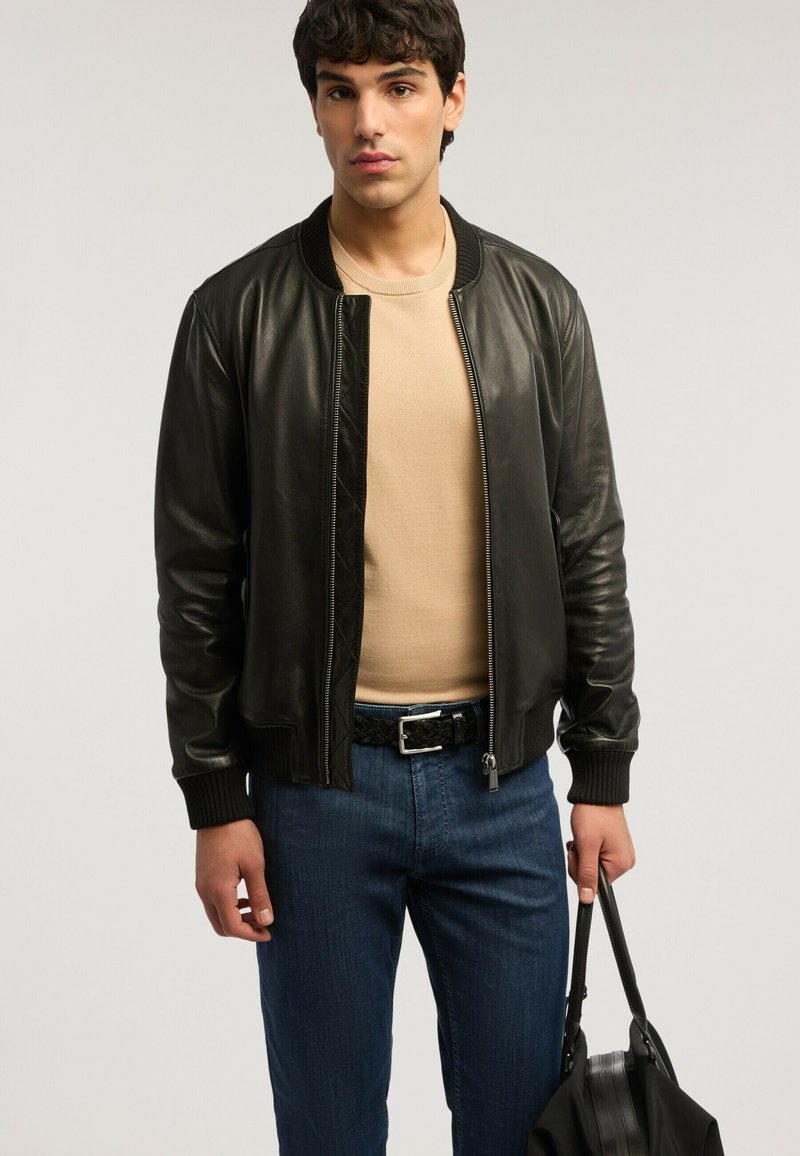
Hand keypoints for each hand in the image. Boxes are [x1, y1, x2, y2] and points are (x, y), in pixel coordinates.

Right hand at [195, 819, 273, 940]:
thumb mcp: (255, 864)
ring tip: (257, 910)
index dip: (251, 934)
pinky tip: (245, 897)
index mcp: (218, 890)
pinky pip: (212, 901)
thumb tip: (266, 921)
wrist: (218, 810)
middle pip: (220, 926)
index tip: (269, 932)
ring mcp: (201, 883)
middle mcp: (205, 891)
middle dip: (242, 930)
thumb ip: (260, 895)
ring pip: (215, 914)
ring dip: (235, 918)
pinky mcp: (202, 876)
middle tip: (263, 925)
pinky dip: (228, 906)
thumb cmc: (239, 834)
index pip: (232, 927)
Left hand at [567, 803, 635, 904]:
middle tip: (580, 842)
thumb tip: (587, 899)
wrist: (597, 791)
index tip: (579, 854)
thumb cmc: (593, 813)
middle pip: (593, 875)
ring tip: (583, 836)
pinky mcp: (613, 845)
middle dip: (580, 860)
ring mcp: (619, 852)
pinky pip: (595, 855)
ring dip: (582, 852)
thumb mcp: (586, 845)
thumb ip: (586, 874)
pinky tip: (585, 835)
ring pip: (591, 865)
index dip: (581, 872)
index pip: (595, 885)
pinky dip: (586, 847)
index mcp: (621, 864)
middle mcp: (624, 861)